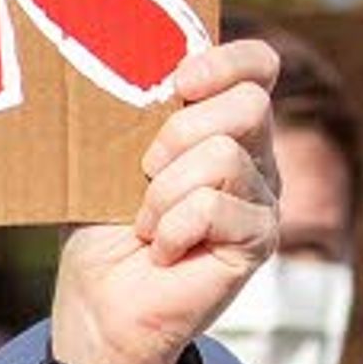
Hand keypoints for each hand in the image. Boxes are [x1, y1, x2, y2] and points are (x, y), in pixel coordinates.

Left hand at [53, 38, 278, 363]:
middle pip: (248, 104)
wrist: (99, 302)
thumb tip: (123, 68)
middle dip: (178, 133)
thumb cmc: (100, 225)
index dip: (226, 61)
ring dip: (164, 191)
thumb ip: (134, 115)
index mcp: (222, 125)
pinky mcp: (260, 240)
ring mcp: (263, 199)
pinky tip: (162, 250)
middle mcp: (254, 157)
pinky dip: (171, 227)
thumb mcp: (109, 156)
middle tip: (145, 172)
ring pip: (223, 156)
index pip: (258, 67)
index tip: (177, 83)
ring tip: (146, 222)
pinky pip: (215, 206)